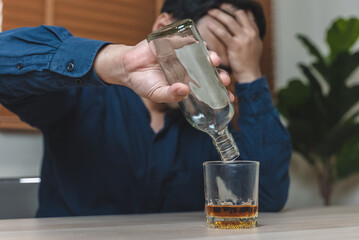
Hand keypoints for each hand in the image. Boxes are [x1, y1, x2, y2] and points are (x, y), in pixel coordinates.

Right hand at [94, 40, 233, 102]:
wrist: (128, 67)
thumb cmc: (144, 83)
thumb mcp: (157, 93)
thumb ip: (170, 94)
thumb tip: (184, 91)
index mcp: (188, 83)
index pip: (208, 89)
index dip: (220, 93)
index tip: (230, 98)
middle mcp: (189, 69)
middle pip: (210, 72)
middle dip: (219, 76)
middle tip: (224, 80)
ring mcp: (183, 56)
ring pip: (202, 56)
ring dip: (211, 57)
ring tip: (213, 60)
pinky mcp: (175, 43)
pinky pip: (189, 41)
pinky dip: (196, 42)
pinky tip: (201, 45)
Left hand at [198, 4, 262, 82]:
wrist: (250, 75)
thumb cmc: (250, 63)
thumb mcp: (255, 46)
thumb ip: (251, 36)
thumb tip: (247, 27)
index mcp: (255, 32)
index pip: (247, 15)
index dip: (237, 9)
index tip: (228, 6)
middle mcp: (250, 33)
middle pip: (238, 14)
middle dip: (227, 8)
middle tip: (218, 6)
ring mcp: (243, 39)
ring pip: (230, 21)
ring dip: (219, 14)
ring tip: (210, 11)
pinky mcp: (235, 46)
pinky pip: (223, 34)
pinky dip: (215, 28)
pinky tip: (209, 24)